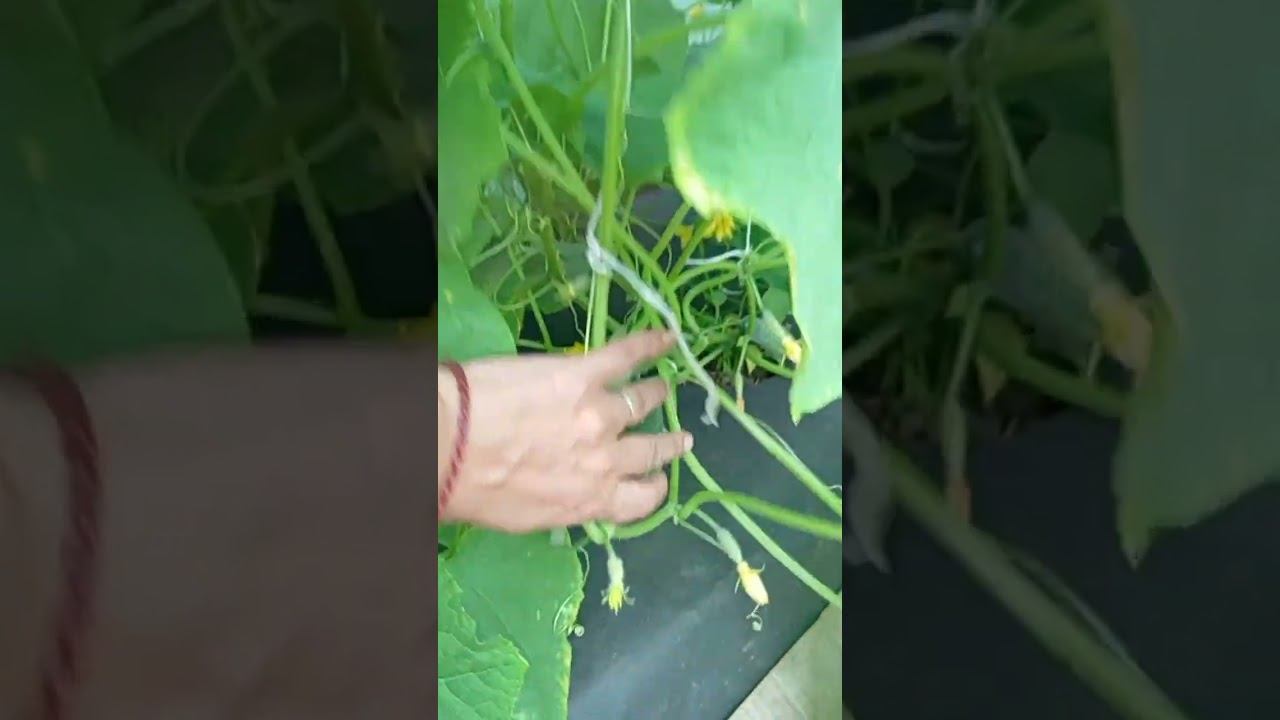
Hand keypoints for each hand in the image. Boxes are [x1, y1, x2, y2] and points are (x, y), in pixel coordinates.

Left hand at [439, 330, 692, 531]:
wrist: (450, 445)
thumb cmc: (475, 490)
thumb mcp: (526, 519)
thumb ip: (563, 506)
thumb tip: (573, 496)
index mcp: (591, 500)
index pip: (642, 500)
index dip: (654, 487)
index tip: (658, 479)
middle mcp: (605, 460)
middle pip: (651, 451)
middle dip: (669, 444)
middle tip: (680, 438)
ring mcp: (599, 414)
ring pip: (642, 402)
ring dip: (655, 395)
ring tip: (663, 388)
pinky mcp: (583, 374)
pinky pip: (626, 356)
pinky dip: (650, 345)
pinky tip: (667, 337)